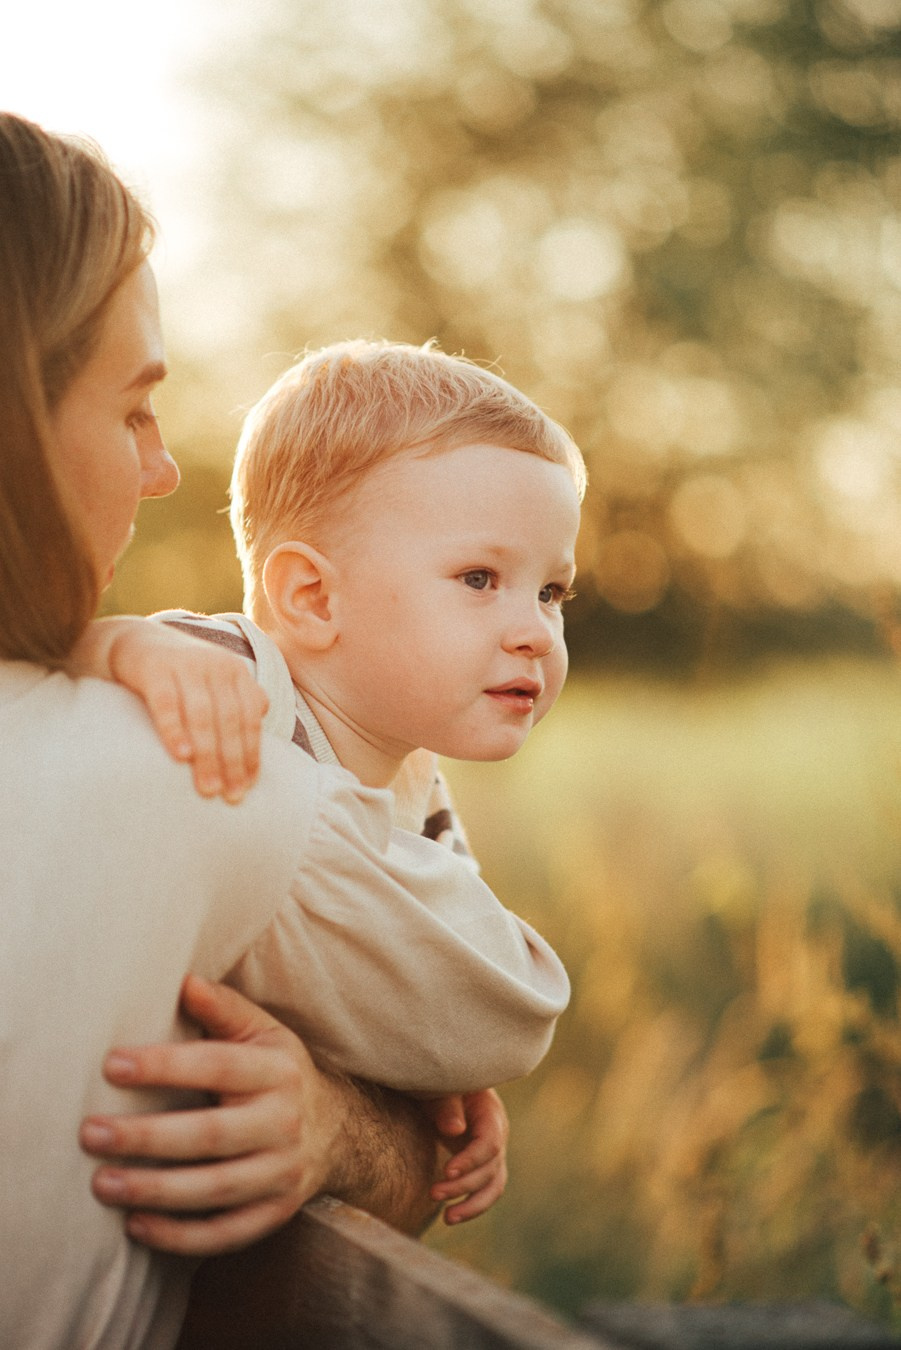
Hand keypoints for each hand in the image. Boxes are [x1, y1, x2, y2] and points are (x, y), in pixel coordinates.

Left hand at [79, 975, 342, 1255]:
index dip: (164, 1066)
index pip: (217, 1066)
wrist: (338, 1130)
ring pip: (215, 1189)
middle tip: (91, 1134)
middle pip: (210, 1134)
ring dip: (155, 1189)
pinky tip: (137, 1226)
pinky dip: (181, 1236)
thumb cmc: (280, 1073)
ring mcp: (283, 1172)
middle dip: (147, 1136)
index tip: (111, 1065)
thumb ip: (224, 1008)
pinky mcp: (276, 1213)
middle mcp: (284, 1121)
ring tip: (102, 1184)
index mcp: (278, 1069)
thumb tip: (182, 981)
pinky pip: (226, 1233)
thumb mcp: (264, 1032)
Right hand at [108, 621, 267, 802]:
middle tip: (230, 796)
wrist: (136, 640)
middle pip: (229, 720)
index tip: (248, 786)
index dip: (250, 754)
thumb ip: (240, 697)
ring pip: (202, 716)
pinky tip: (180, 755)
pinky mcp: (155, 669)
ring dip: (207, 755)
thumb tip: (264, 714)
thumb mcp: (215, 680)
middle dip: (231, 761)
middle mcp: (215, 666)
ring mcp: (185, 665)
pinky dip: (175, 730)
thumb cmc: (182, 672)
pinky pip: (166, 704)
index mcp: (235, 672)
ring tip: (207, 787)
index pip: (249, 718)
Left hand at [423, 1089, 508, 1223]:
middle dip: (464, 1185)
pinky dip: (472, 1206)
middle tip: (433, 1193)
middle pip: (490, 1168)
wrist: (444, 1090)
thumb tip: (455, 1130)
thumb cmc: (440, 1086)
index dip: (471, 1160)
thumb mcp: (441, 1090)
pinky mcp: (484, 1166)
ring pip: (493, 1186)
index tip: (447, 1171)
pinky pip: (485, 1191)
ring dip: (473, 1205)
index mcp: (491, 1113)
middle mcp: (498, 1135)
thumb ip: (447, 1106)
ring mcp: (494, 1153)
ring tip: (447, 1218)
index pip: (490, 1143)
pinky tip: (450, 1216)